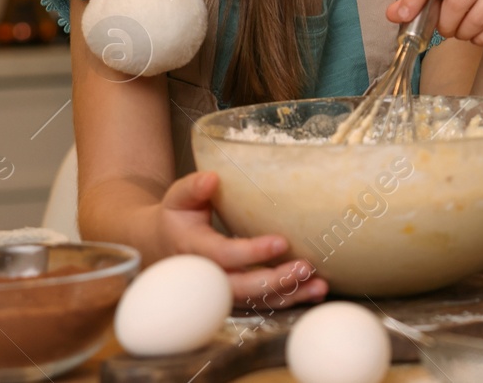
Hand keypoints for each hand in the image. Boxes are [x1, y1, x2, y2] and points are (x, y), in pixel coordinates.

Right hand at [150, 171, 326, 308]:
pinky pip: (264, 303)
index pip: (224, 255)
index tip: (281, 241)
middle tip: (305, 266)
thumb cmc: (178, 217)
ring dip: (289, 294)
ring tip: (318, 285)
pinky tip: (314, 291)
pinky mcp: (237, 295)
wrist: (163, 245)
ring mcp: (223, 290)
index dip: (251, 252)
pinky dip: (290, 299)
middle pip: (242, 287)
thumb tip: (212, 179)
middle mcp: (209, 276)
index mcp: (194, 249)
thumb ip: (193, 188)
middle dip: (275, 280)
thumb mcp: (178, 199)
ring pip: (257, 301)